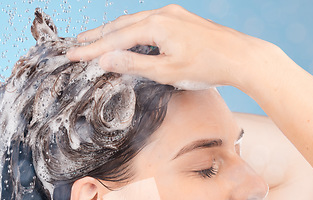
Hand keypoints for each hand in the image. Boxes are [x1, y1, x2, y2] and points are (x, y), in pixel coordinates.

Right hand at [66, 4, 260, 89]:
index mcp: (156, 26)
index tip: (72, 55)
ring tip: (96, 41)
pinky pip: (149, 23)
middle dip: (97, 36)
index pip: (115, 38)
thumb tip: (106, 60)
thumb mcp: (167, 71)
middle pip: (121, 25)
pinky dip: (133, 32)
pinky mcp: (181, 20)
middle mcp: (162, 14)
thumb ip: (135, 65)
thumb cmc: (207, 66)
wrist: (240, 57)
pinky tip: (130, 38)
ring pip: (135, 22)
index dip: (92, 48)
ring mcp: (173, 15)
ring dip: (114, 32)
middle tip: (76, 44)